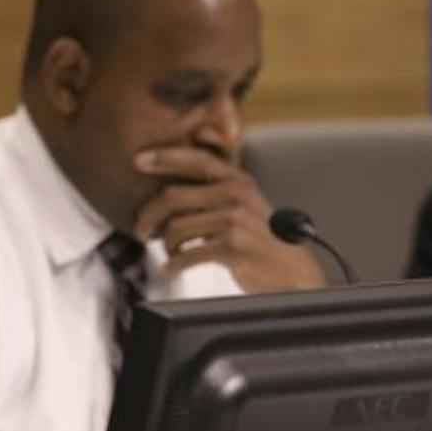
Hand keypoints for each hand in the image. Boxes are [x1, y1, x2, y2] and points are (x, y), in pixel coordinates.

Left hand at [131, 146, 325, 292]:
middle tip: (141, 230)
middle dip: (149, 215)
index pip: (196, 159)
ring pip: (176, 228)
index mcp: (238, 181)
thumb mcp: (247, 205)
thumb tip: (173, 186)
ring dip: (166, 245)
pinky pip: (187, 254)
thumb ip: (218, 189)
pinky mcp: (232, 247)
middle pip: (174, 196)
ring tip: (170, 253)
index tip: (138, 160)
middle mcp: (236, 195)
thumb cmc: (264, 242)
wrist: (293, 274)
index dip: (166, 157)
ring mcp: (235, 220)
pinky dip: (173, 265)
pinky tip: (172, 269)